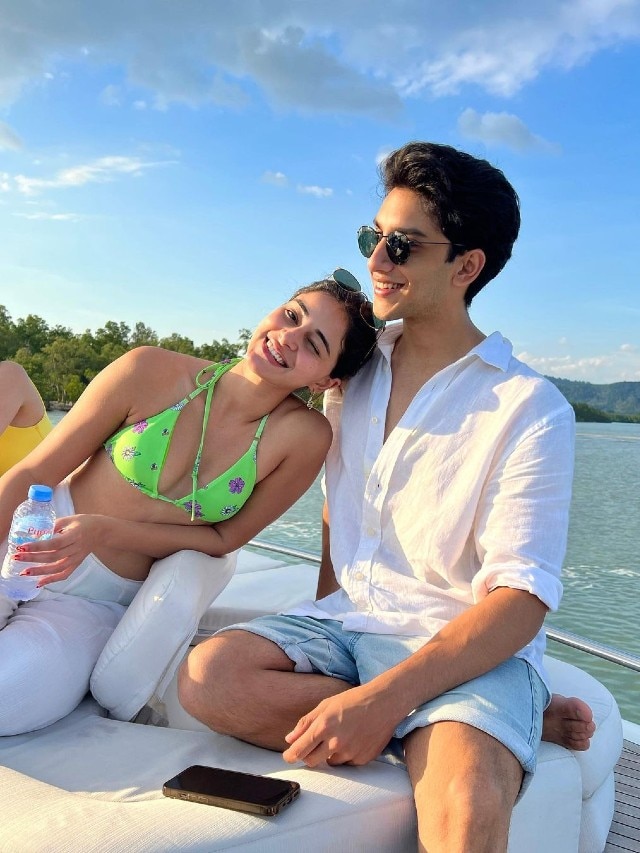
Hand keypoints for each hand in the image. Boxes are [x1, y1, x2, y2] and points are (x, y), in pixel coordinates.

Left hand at [14, 514, 104, 586]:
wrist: (101, 531)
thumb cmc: (84, 522)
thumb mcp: (69, 519)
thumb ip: (53, 525)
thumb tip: (35, 533)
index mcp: (74, 535)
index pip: (54, 543)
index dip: (38, 546)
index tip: (22, 546)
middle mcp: (76, 548)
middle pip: (53, 557)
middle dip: (33, 558)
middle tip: (17, 557)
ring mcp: (76, 558)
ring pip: (57, 568)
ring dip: (40, 572)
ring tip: (24, 572)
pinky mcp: (76, 564)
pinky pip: (64, 575)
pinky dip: (52, 580)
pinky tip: (39, 582)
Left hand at [282, 684, 399, 767]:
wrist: (384, 703)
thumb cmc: (353, 700)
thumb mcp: (326, 705)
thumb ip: (306, 723)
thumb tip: (289, 739)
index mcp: (324, 726)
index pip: (300, 750)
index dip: (290, 756)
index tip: (288, 757)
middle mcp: (336, 742)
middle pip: (311, 761)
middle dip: (309, 755)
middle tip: (314, 744)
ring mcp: (350, 753)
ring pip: (330, 763)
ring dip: (330, 754)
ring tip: (341, 736)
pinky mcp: (362, 759)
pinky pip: (347, 763)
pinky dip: (346, 755)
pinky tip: (354, 739)